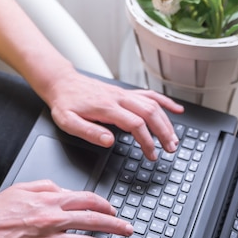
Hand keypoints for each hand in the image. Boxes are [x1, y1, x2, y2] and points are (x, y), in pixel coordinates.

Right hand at [0, 180, 133, 237]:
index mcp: (49, 200)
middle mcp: (52, 219)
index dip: (104, 205)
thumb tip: (62, 188)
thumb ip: (45, 185)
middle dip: (115, 225)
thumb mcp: (21, 187)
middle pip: (92, 220)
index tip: (113, 210)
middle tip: (128, 229)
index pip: (85, 200)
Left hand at [44, 69, 183, 159]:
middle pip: (150, 113)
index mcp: (106, 107)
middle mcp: (118, 98)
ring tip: (174, 138)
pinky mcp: (124, 92)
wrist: (62, 83)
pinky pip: (149, 94)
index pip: (135, 124)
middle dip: (164, 132)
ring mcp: (123, 94)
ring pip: (153, 104)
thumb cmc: (65, 103)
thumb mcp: (68, 122)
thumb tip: (109, 141)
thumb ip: (89, 132)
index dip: (147, 141)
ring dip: (166, 121)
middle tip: (170, 149)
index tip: (151, 154)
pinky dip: (165, 102)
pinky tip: (176, 109)